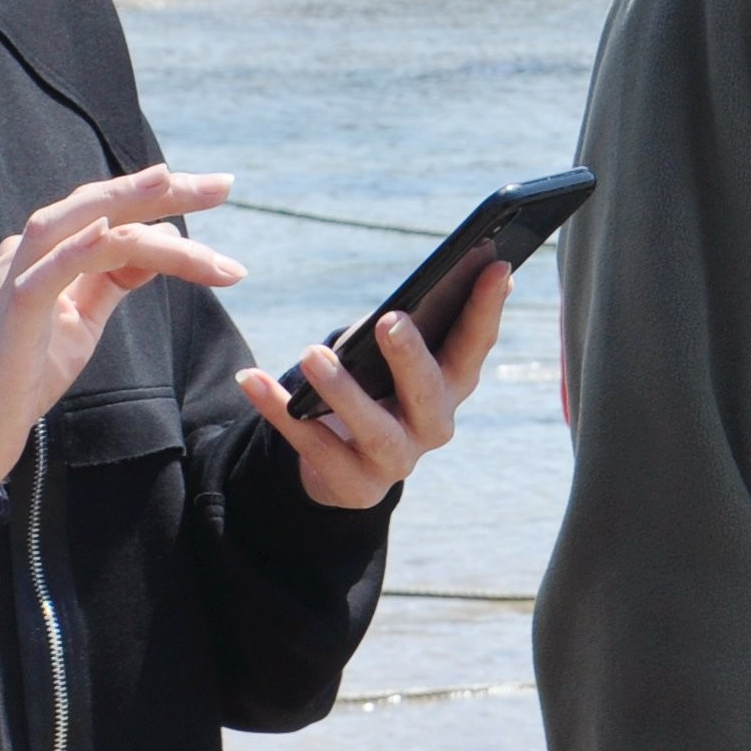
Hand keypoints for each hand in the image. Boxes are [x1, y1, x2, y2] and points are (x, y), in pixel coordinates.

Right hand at [0, 165, 247, 490]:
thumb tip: (165, 240)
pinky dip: (78, 248)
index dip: (161, 199)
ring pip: (74, 224)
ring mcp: (14, 280)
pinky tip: (113, 231)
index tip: (216, 192)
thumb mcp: (81, 322)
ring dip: (127, 203)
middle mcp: (27, 256)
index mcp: (45, 256)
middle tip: (222, 185)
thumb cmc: (20, 378)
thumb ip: (115, 280)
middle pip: (96, 205)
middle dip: (159, 189)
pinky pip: (45, 273)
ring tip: (175, 186)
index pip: (108, 213)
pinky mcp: (11, 315)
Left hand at [237, 260, 512, 510]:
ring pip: (375, 430)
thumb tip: (422, 287)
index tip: (498, 266)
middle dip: (412, 357)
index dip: (488, 308)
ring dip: (345, 391)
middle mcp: (433, 426)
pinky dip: (279, 410)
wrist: (343, 464)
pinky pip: (313, 445)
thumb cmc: (374, 388)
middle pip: (429, 393)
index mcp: (452, 386)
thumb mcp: (391, 355)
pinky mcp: (353, 484)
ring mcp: (396, 461)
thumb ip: (409, 325)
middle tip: (391, 320)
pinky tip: (253, 379)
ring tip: (311, 354)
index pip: (475, 345)